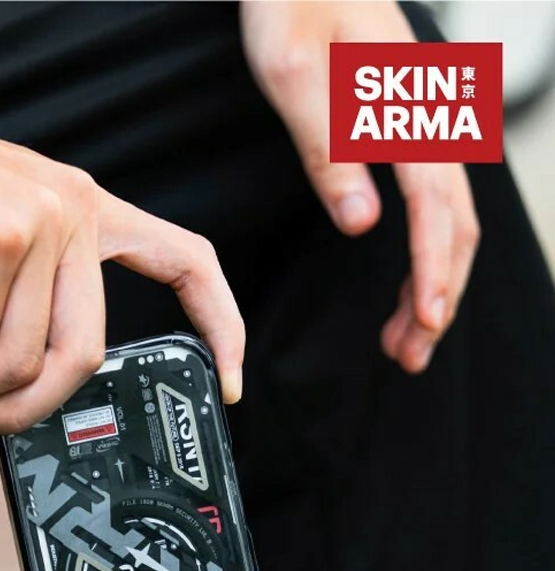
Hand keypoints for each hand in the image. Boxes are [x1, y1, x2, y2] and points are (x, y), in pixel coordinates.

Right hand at [0, 89, 243, 433]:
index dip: (220, 323)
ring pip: (24, 362)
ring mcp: (42, 218)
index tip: (228, 377)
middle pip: (86, 356)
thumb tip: (11, 405)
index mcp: (76, 210)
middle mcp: (72, 208)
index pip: (183, 259)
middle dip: (18, 411)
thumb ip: (5, 331)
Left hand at [240, 0, 479, 372]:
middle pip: (456, 223)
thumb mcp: (294, 74)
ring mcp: (422, 124)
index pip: (434, 207)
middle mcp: (428, 119)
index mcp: (406, 109)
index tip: (426, 320)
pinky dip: (426, 250)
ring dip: (433, 281)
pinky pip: (432, 201)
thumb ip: (330, 151)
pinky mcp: (406, 128)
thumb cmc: (293, 1)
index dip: (433, 270)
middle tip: (411, 355)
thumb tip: (363, 223)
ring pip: (448, 218)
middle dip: (438, 295)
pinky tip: (409, 281)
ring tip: (405, 338)